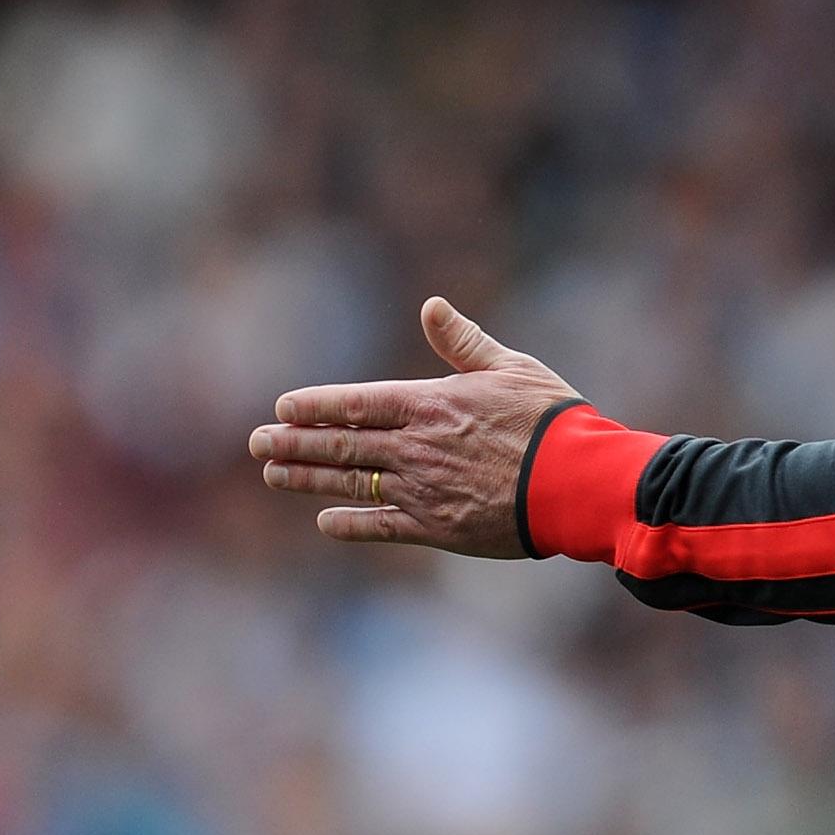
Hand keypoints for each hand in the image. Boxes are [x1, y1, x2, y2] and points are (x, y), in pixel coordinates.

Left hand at [249, 297, 579, 555]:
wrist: (577, 483)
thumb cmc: (551, 420)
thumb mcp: (510, 367)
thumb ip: (463, 343)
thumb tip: (431, 306)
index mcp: (430, 404)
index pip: (356, 402)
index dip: (315, 405)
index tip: (282, 406)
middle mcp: (415, 447)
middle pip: (342, 444)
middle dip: (295, 442)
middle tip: (257, 443)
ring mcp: (422, 490)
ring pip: (351, 483)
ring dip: (308, 478)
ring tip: (273, 474)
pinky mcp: (437, 527)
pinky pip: (382, 527)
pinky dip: (350, 524)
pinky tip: (324, 522)